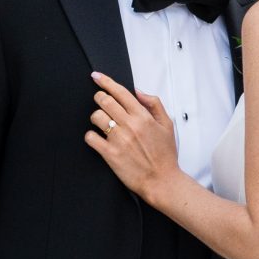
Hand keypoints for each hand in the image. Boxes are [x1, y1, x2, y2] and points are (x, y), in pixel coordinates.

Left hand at [85, 72, 179, 199]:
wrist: (162, 181)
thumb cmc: (165, 155)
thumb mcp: (167, 125)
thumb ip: (154, 104)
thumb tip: (138, 91)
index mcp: (143, 117)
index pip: (120, 92)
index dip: (105, 81)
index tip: (96, 76)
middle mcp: (130, 125)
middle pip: (105, 101)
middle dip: (99, 98)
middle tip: (101, 102)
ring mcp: (119, 140)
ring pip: (96, 117)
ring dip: (96, 117)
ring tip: (102, 124)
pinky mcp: (110, 154)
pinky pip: (91, 138)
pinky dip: (91, 136)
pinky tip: (97, 139)